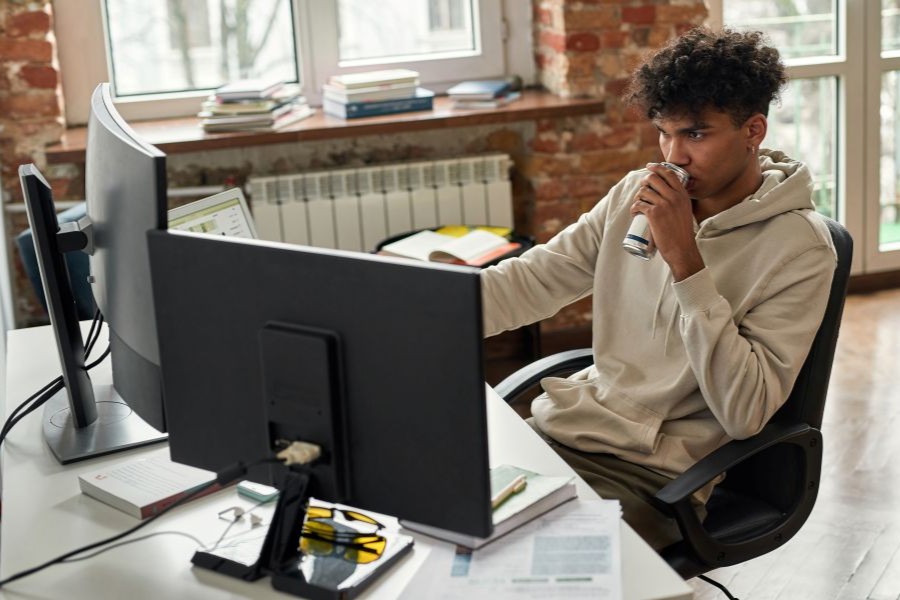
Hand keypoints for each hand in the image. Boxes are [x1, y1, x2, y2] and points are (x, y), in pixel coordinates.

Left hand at [630, 164, 704, 280]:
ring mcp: (664, 205)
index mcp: (682, 195)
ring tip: (637, 205)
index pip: (669, 174)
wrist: (682, 249)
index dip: (657, 167)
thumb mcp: (685, 211)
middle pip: (653, 179)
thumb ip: (678, 201)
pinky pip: (638, 204)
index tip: (649, 166)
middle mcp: (674, 197)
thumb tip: (666, 192)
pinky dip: (634, 208)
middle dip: (644, 182)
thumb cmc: (682, 233)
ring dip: (637, 197)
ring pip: (644, 192)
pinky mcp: (654, 214)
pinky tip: (634, 212)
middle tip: (641, 191)